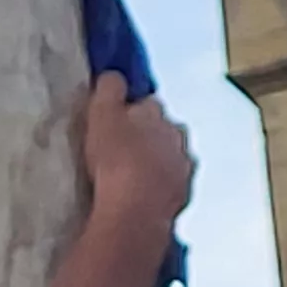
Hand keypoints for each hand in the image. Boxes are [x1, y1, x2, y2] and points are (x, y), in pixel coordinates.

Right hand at [81, 74, 193, 233]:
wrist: (135, 210)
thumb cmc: (115, 159)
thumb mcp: (102, 115)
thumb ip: (109, 89)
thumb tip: (115, 76)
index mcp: (158, 113)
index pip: (147, 102)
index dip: (132, 110)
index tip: (117, 121)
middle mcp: (178, 136)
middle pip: (164, 129)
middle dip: (150, 135)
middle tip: (125, 149)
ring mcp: (184, 168)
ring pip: (172, 157)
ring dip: (158, 161)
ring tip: (135, 175)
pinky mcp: (184, 197)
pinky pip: (172, 186)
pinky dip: (162, 187)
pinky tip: (145, 196)